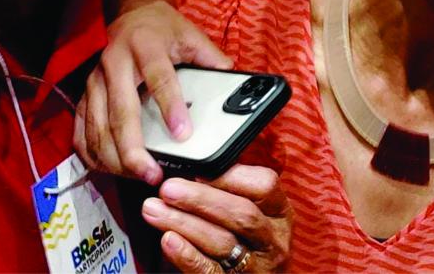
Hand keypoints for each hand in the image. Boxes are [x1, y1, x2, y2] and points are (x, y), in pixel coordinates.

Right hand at [74, 0, 232, 183]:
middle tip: (153, 175)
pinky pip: (81, 129)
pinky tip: (111, 168)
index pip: (159, 78)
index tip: (183, 135)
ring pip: (98, 126)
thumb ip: (212, 59)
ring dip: (116, 158)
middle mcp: (115, 61)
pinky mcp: (83, 92)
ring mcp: (94, 78)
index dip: (170, 107)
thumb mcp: (190, 34)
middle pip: (121, 112)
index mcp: (145, 44)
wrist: (129, 10)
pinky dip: (93, 153)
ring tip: (140, 177)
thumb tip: (237, 88)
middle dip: (134, 149)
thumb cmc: (162, 27)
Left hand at [141, 165, 291, 272]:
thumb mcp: (250, 216)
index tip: (196, 171)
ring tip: (154, 210)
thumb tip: (190, 169)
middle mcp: (274, 241)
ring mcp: (259, 269)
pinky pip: (211, 272)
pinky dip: (188, 255)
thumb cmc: (244, 244)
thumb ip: (229, 193)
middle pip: (242, 214)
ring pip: (223, 243)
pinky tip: (168, 241)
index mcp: (279, 213)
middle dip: (200, 199)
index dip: (229, 176)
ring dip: (184, 223)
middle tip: (168, 189)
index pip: (264, 185)